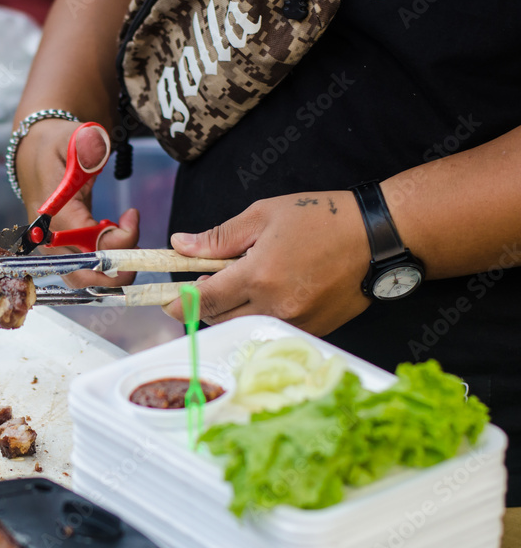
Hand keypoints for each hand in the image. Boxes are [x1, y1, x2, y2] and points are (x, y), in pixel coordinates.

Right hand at [16, 119, 138, 286]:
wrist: (36, 154)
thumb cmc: (56, 146)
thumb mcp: (71, 137)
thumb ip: (87, 146)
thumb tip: (96, 153)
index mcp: (52, 214)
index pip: (89, 244)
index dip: (120, 239)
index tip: (132, 214)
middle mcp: (49, 239)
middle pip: (85, 274)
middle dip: (118, 268)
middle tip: (138, 247)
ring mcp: (53, 249)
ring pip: (84, 281)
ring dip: (113, 272)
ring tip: (129, 244)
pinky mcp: (61, 252)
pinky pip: (84, 273)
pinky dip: (106, 268)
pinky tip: (118, 244)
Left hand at [162, 191, 372, 335]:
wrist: (379, 238)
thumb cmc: (323, 219)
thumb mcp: (264, 216)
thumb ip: (219, 237)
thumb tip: (180, 245)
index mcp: (258, 276)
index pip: (203, 300)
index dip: (180, 301)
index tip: (167, 300)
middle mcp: (274, 306)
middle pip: (219, 319)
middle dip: (203, 306)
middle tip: (202, 286)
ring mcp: (295, 322)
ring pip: (243, 327)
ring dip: (230, 313)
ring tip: (236, 286)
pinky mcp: (312, 330)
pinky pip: (269, 329)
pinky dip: (258, 316)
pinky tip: (265, 295)